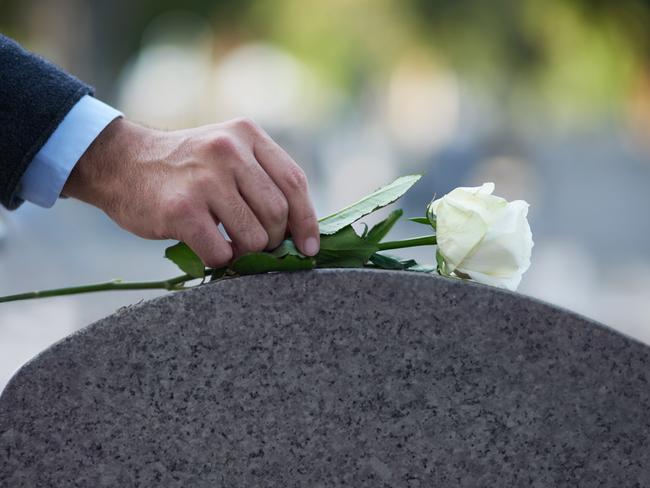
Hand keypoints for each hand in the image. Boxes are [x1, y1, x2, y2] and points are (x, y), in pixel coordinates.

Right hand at [63, 117, 319, 266]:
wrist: (120, 163)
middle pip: (277, 213)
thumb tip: (300, 230)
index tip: (309, 247)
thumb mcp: (226, 152)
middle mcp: (228, 150)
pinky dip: (220, 261)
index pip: (294, 182)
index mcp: (247, 134)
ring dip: (246, 253)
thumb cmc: (183, 168)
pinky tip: (210, 250)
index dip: (307, 221)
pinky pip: (221, 253)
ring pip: (254, 237)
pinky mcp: (182, 209)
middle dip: (273, 240)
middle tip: (256, 246)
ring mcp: (205, 179)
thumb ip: (261, 178)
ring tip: (230, 245)